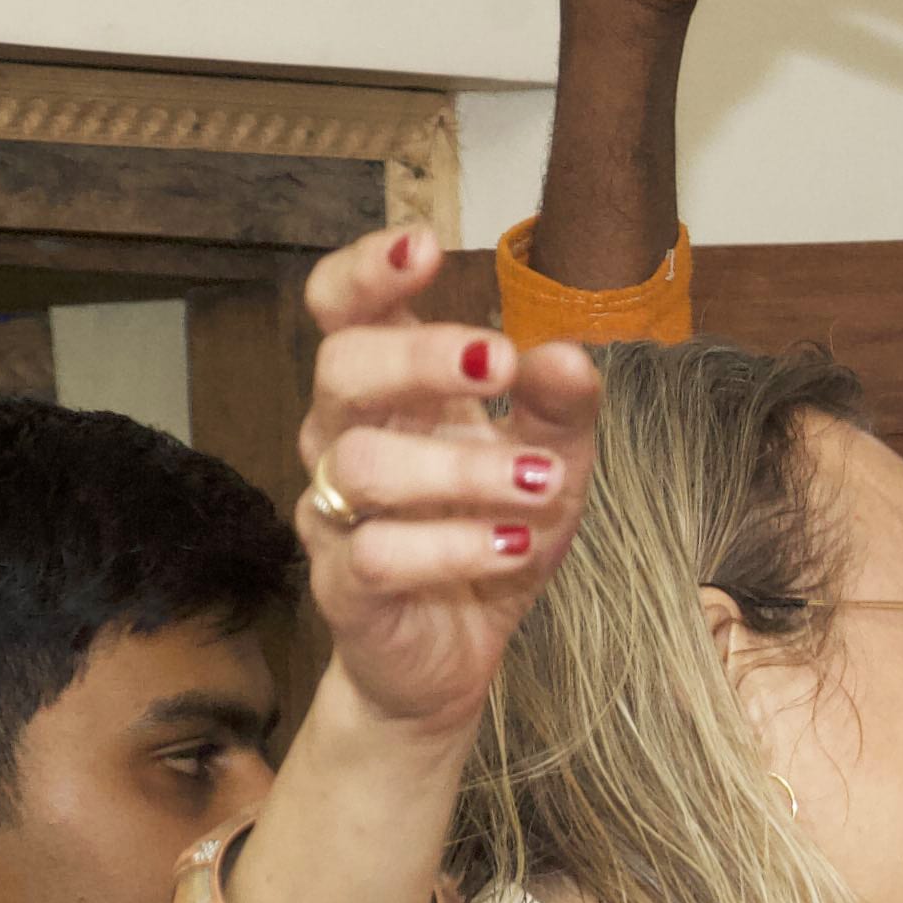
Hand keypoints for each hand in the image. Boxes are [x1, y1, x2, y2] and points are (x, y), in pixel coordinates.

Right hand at [292, 233, 605, 742]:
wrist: (454, 657)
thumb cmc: (491, 539)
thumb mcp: (552, 464)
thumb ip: (564, 409)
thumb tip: (567, 356)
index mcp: (386, 393)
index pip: (342, 309)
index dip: (366, 271)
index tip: (423, 246)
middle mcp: (343, 439)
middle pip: (342, 368)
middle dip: (421, 357)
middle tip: (503, 362)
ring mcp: (336, 514)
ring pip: (363, 465)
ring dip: (463, 467)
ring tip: (543, 483)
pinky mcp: (346, 588)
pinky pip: (378, 554)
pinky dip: (454, 546)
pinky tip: (514, 545)